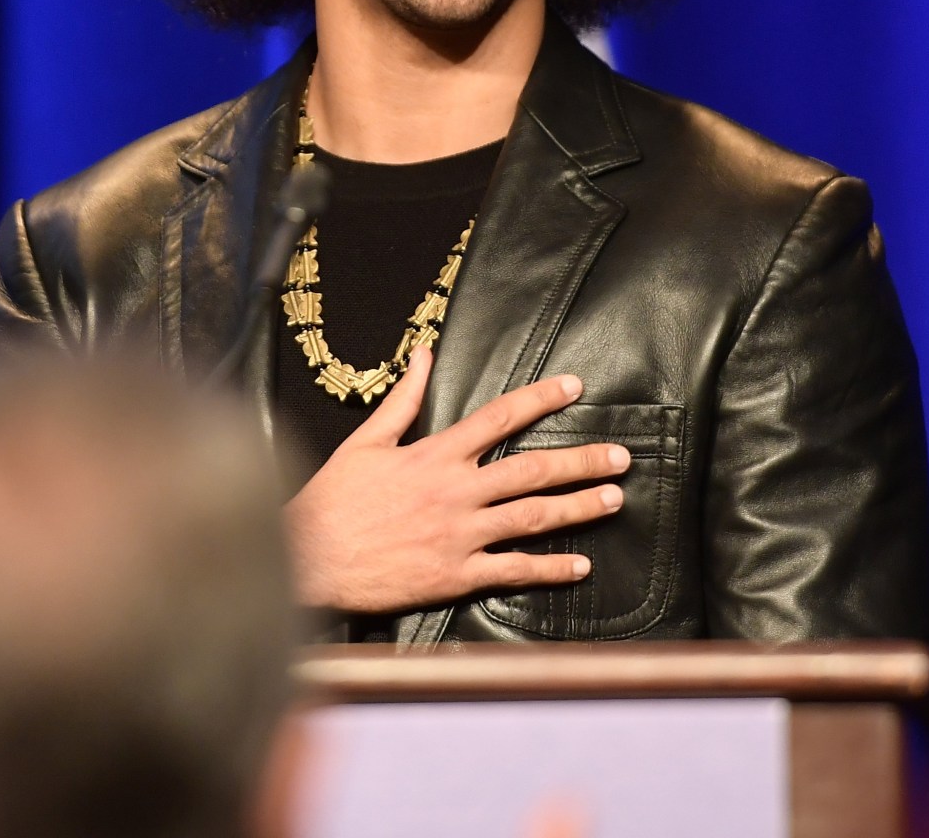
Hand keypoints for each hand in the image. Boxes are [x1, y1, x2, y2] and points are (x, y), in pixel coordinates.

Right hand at [285, 345, 630, 613]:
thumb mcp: (365, 440)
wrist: (307, 556)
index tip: (576, 388)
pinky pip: (512, 571)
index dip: (541, 399)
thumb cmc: (332, 499)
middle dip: (582, 461)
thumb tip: (422, 354)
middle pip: (532, 470)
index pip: (500, 417)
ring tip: (614, 500)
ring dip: (578, 508)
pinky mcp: (454, 575)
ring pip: (531, 518)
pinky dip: (549, 568)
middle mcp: (455, 492)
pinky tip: (580, 566)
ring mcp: (458, 535)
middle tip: (621, 458)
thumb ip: (403, 399)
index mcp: (435, 454)